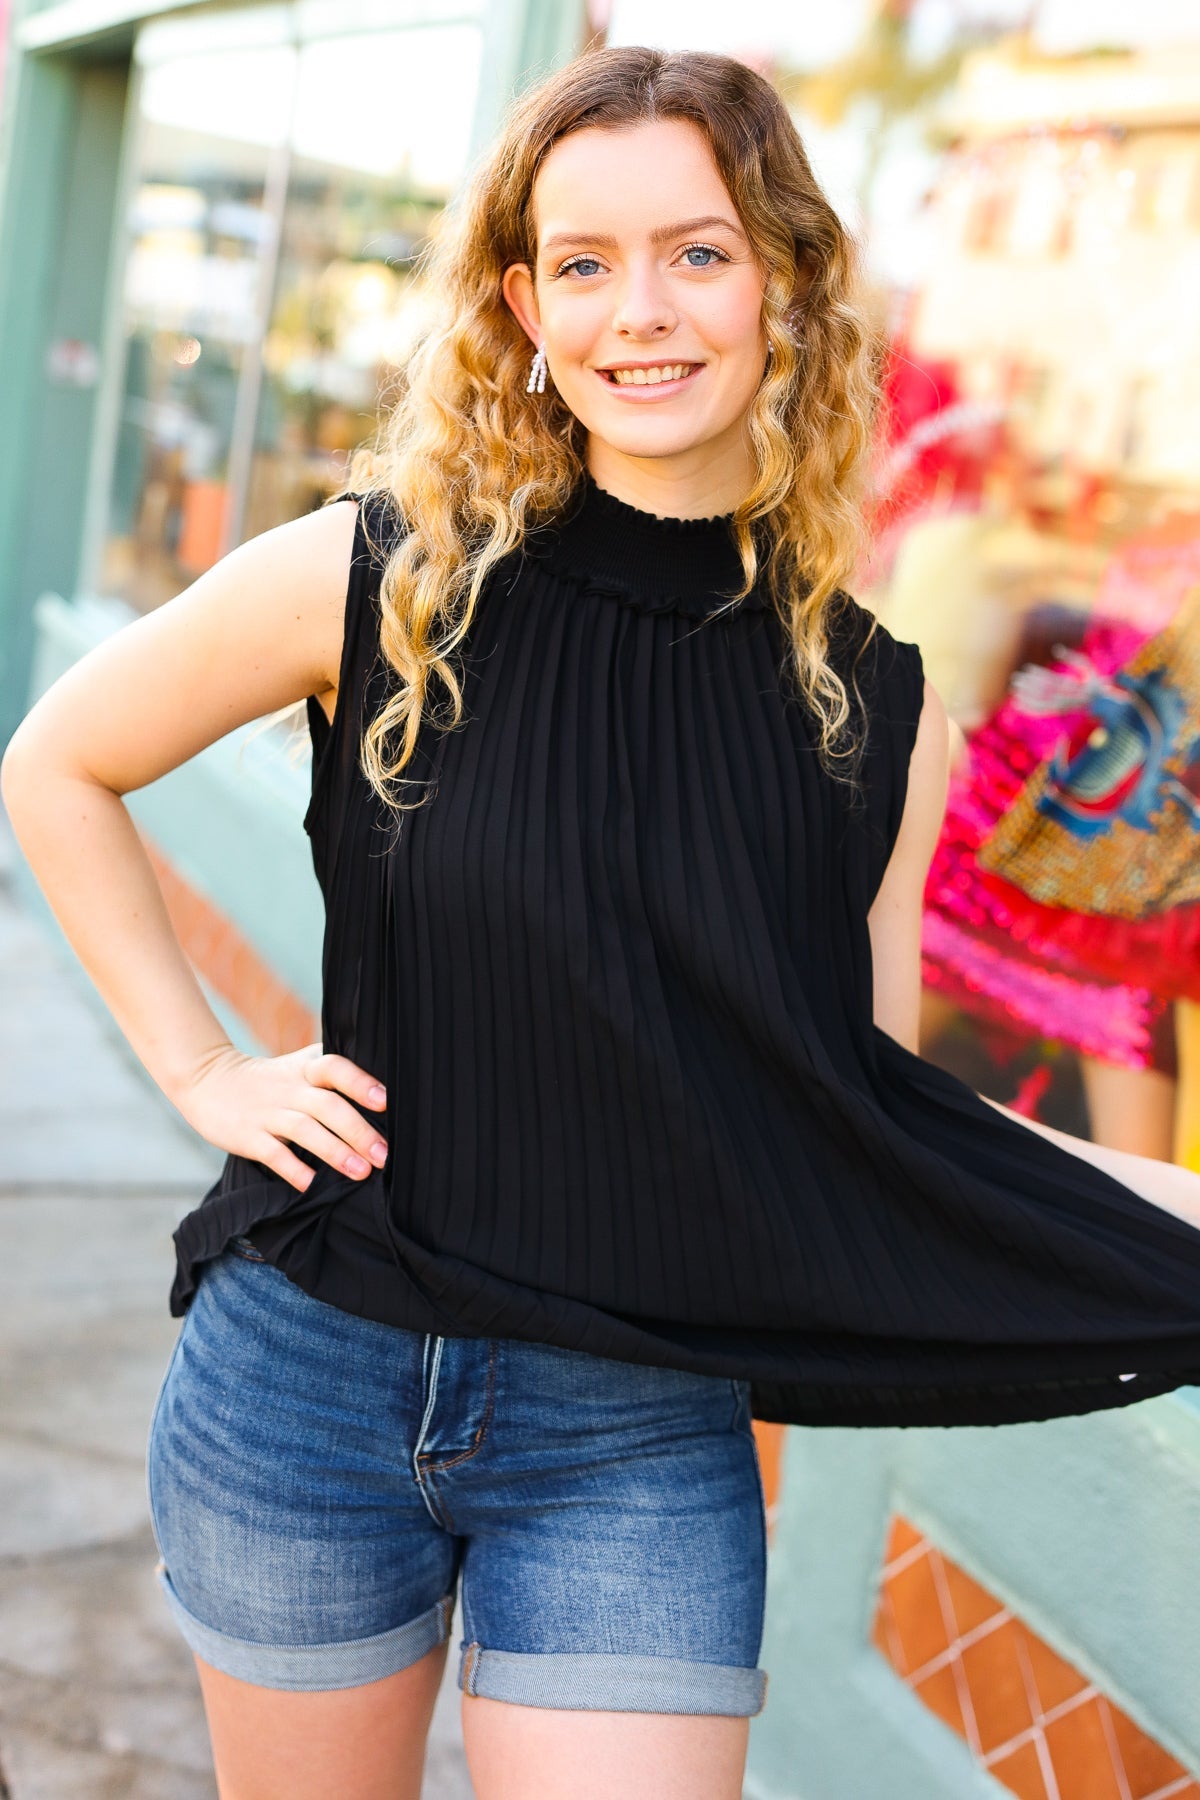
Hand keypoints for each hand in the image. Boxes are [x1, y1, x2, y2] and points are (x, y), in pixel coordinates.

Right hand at [175, 1042, 387, 1191]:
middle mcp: (289, 1089)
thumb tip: (383, 1095)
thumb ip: (332, 1073)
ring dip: (335, 1152)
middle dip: (359, 1131)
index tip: (385, 1101)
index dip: (360, 1082)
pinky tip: (312, 1183)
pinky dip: (293, 1169)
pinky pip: (273, 1153)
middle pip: (328, 1106)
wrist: (208, 1080)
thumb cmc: (269, 1080)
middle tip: (383, 1154)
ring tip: (361, 1172)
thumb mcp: (298, 1066)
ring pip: (305, 1130)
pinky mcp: (247, 1135)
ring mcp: (267, 1112)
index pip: (335, 1068)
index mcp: (305, 1069)